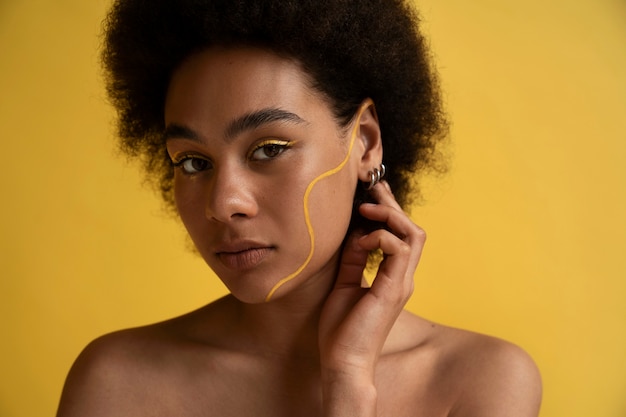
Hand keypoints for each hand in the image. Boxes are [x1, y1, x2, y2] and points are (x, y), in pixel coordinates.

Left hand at [318, 181, 426, 412]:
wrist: (343, 362)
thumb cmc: (341, 328)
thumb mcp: (344, 282)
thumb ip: (353, 257)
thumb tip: (355, 231)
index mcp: (393, 276)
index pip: (401, 235)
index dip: (388, 212)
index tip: (369, 196)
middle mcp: (403, 277)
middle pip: (412, 229)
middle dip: (392, 205)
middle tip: (372, 189)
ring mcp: (401, 283)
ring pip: (413, 234)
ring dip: (390, 216)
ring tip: (366, 209)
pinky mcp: (393, 289)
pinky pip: (399, 250)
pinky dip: (382, 237)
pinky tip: (362, 239)